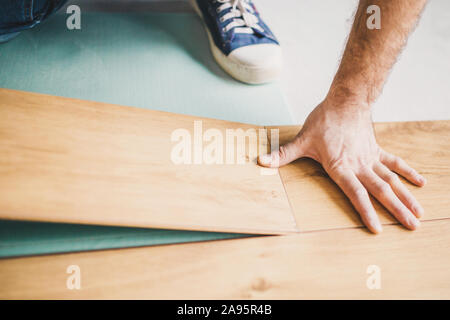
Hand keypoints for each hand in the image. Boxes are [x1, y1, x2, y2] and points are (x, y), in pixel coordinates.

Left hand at [258, 99, 425, 232]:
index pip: (356, 193)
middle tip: (412, 226)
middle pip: (381, 191)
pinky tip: (420, 183)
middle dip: (397, 210)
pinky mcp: (376, 150)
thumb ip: (282, 155)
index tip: (379, 228)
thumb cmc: (324, 120)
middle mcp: (359, 165)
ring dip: (406, 196)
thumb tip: (261, 162)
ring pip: (391, 180)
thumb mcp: (302, 140)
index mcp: (341, 166)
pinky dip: (407, 173)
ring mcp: (370, 158)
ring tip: (419, 213)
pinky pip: (394, 163)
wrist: (346, 99)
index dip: (366, 211)